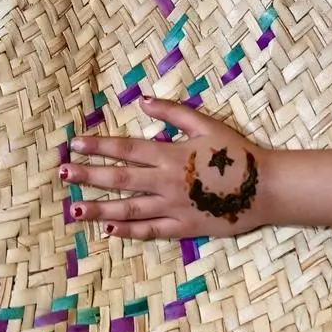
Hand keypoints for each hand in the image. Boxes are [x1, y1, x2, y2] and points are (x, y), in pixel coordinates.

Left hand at [61, 97, 271, 239]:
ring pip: (129, 208)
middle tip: (63, 174)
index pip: (126, 148)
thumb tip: (142, 100)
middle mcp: (166, 181)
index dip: (98, 146)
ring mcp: (174, 207)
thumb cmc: (238, 153)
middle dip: (88, 176)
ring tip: (74, 209)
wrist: (269, 187)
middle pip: (120, 179)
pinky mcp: (185, 227)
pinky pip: (153, 230)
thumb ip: (173, 112)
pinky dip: (130, 231)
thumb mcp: (206, 124)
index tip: (74, 144)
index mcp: (170, 154)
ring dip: (99, 208)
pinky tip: (108, 230)